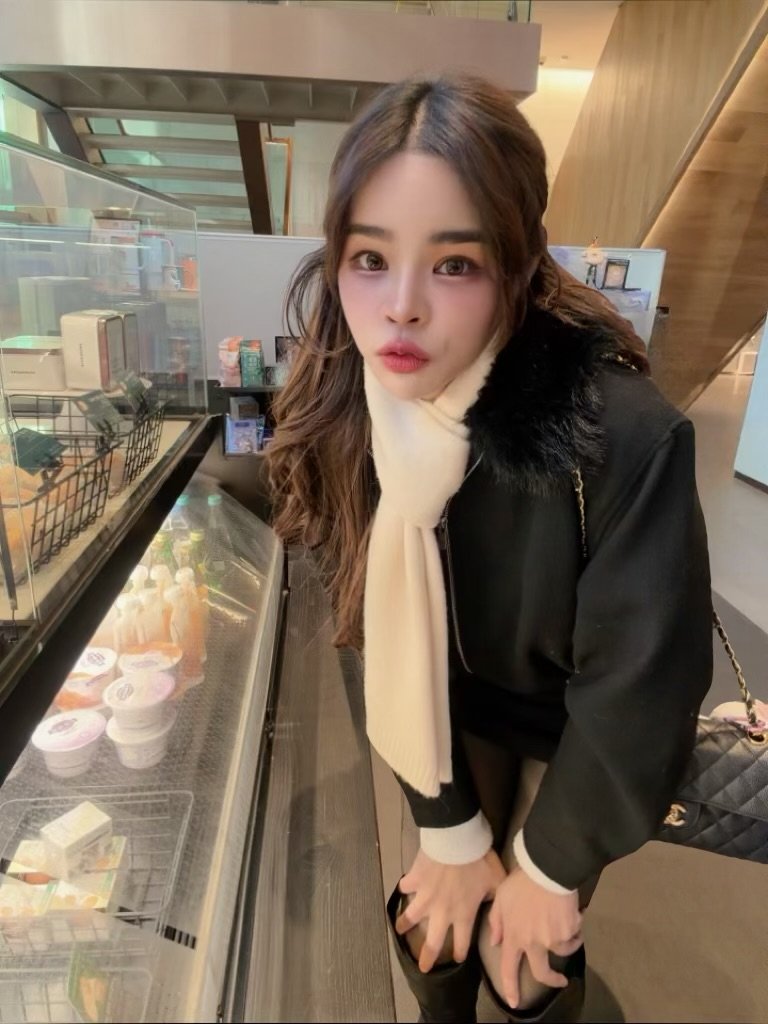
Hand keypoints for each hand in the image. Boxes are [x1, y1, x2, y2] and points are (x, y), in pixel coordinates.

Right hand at [396, 848, 506, 971]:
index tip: (456, 958)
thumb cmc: (480, 861)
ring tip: (399, 929)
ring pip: (411, 917)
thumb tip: (496, 920)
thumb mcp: (497, 882)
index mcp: (463, 914)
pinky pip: (406, 886)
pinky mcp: (414, 879)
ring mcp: (424, 896)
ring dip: (405, 924)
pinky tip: (404, 887)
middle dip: (427, 956)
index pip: (461, 942)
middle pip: (432, 941)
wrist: (456, 840)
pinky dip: (405, 887)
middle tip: (423, 967)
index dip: (458, 952)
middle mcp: (441, 912)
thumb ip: (497, 903)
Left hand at [488, 867, 581, 1007]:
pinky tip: (573, 914)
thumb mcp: (501, 898)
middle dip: (552, 980)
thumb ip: (496, 921)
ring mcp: (553, 939)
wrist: (546, 871)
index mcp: (514, 936)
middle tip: (560, 980)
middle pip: (542, 972)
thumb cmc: (520, 882)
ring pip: (563, 950)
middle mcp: (533, 943)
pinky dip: (574, 927)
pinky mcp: (569, 932)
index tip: (515, 1002)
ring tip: (569, 925)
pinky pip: (574, 934)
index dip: (511, 987)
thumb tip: (495, 942)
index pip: (509, 968)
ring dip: (568, 942)